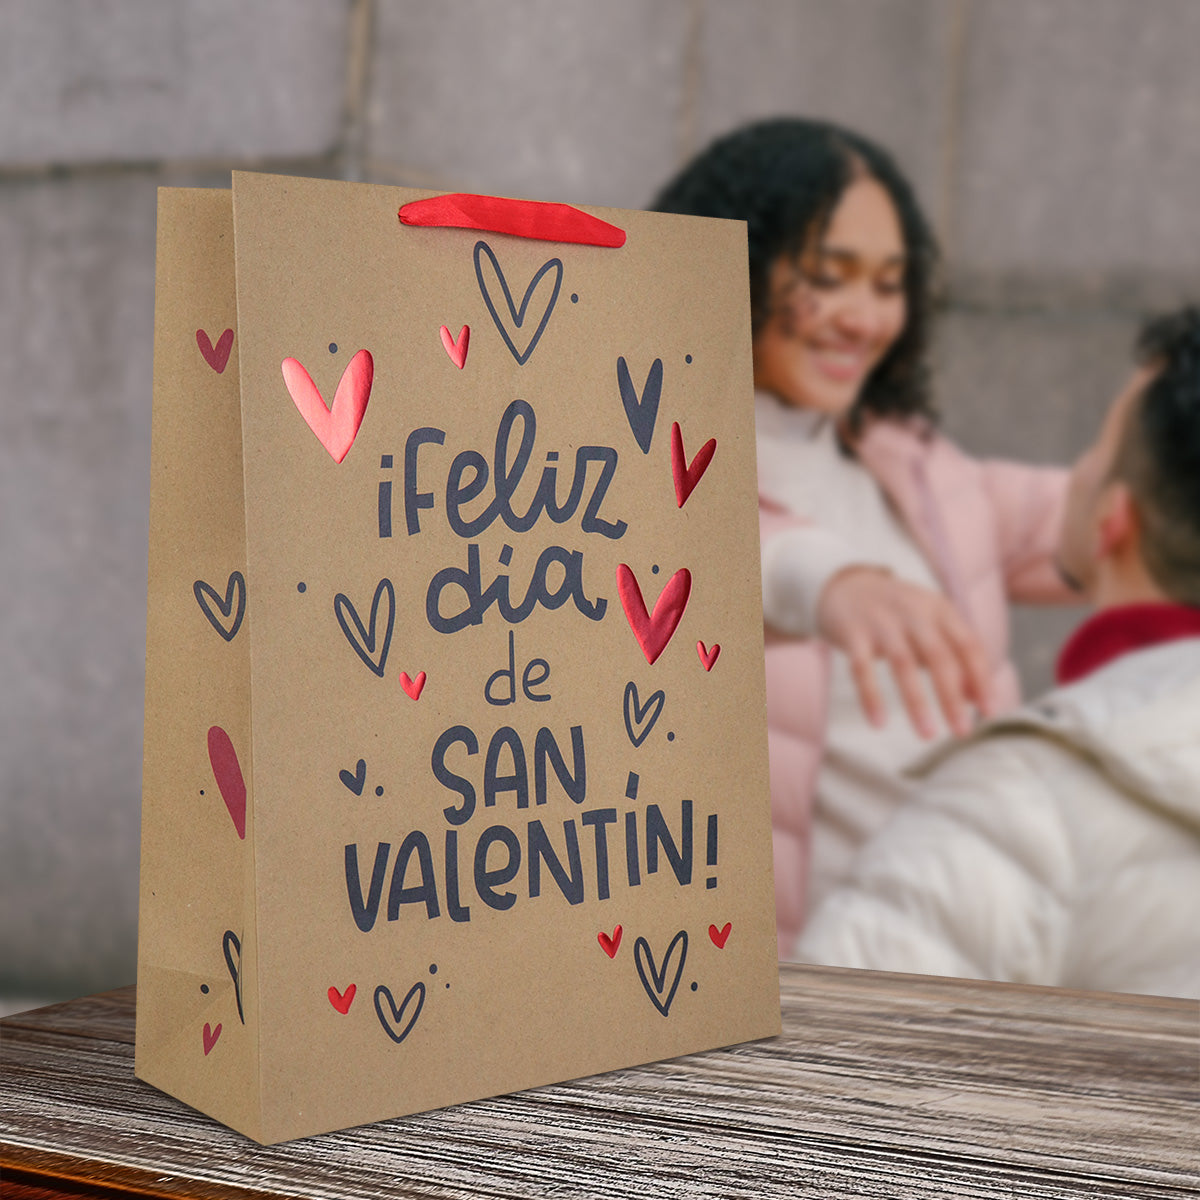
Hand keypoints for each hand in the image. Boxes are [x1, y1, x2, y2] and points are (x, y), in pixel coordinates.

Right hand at [815, 566, 992, 738]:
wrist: (847, 586)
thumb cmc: (898, 614)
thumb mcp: (930, 626)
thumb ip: (954, 658)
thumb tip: (976, 699)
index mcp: (939, 609)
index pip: (968, 645)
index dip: (981, 679)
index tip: (989, 712)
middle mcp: (913, 613)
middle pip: (938, 656)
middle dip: (952, 697)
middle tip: (962, 731)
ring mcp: (881, 622)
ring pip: (903, 664)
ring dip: (917, 702)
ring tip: (927, 734)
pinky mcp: (852, 633)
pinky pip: (861, 668)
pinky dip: (871, 697)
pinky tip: (878, 723)